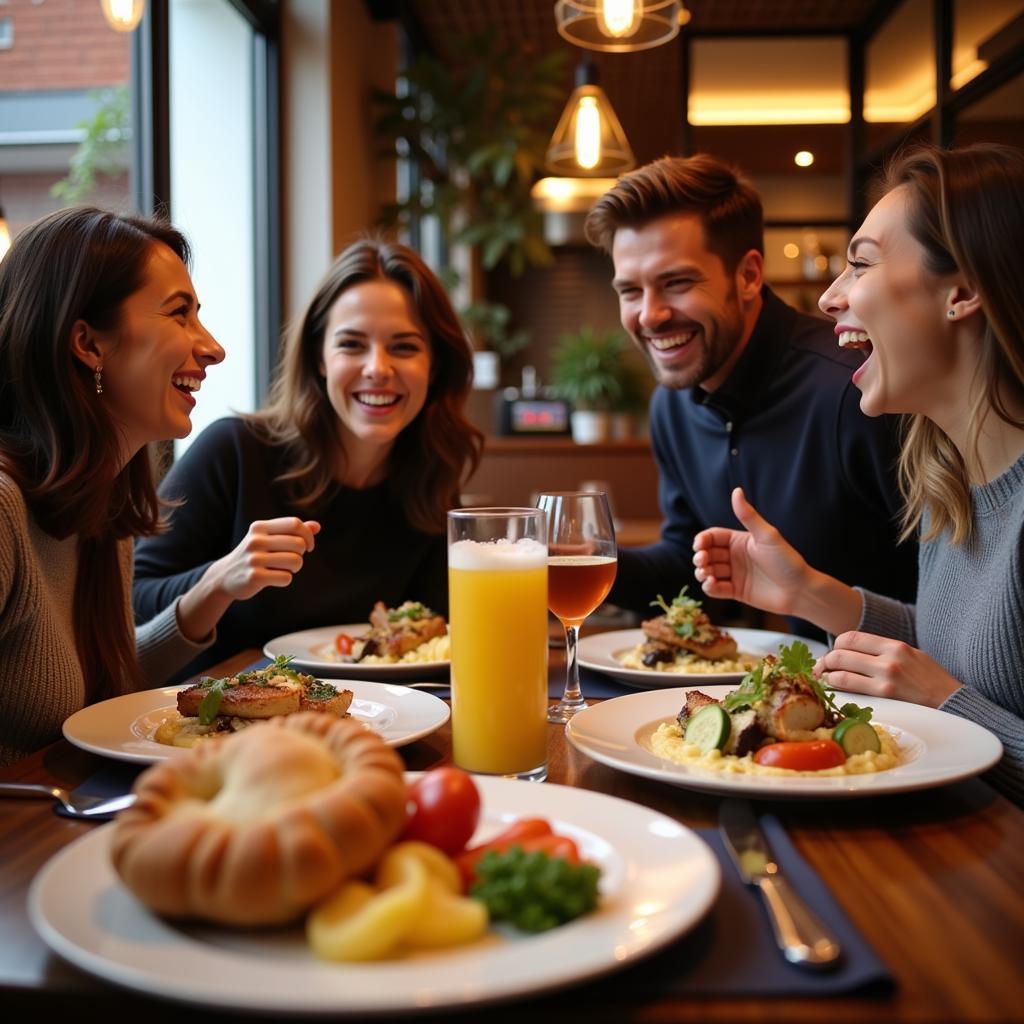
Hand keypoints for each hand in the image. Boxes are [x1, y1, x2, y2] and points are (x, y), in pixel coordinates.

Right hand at [212, 517, 320, 599]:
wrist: (224, 577)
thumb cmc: (254, 555)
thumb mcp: (268, 539)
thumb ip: (291, 531)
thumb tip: (317, 526)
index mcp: (260, 527)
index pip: (295, 524)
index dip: (308, 535)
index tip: (308, 546)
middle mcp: (256, 540)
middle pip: (299, 543)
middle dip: (301, 554)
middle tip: (291, 560)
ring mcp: (254, 559)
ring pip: (296, 561)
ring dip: (295, 568)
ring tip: (283, 569)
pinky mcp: (254, 577)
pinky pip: (286, 578)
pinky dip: (285, 579)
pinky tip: (273, 578)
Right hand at [692, 487, 810, 615]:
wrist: (800, 591)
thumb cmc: (787, 561)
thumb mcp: (767, 536)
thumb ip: (748, 516)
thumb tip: (736, 490)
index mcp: (740, 541)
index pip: (713, 537)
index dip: (702, 540)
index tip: (699, 545)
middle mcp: (735, 556)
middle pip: (708, 554)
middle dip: (700, 557)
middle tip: (701, 561)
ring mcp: (735, 574)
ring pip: (708, 571)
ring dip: (702, 572)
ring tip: (706, 574)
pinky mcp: (736, 591)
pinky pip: (716, 589)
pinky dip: (709, 587)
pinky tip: (711, 584)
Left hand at [815, 632, 961, 708]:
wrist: (952, 703)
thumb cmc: (930, 681)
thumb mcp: (911, 656)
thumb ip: (884, 651)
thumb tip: (854, 651)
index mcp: (895, 645)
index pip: (851, 637)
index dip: (836, 645)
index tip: (833, 654)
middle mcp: (889, 657)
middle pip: (841, 652)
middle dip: (826, 660)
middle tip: (823, 668)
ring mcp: (887, 676)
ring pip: (840, 670)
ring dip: (826, 674)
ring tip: (825, 679)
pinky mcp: (886, 695)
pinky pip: (849, 686)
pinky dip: (835, 686)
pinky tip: (834, 689)